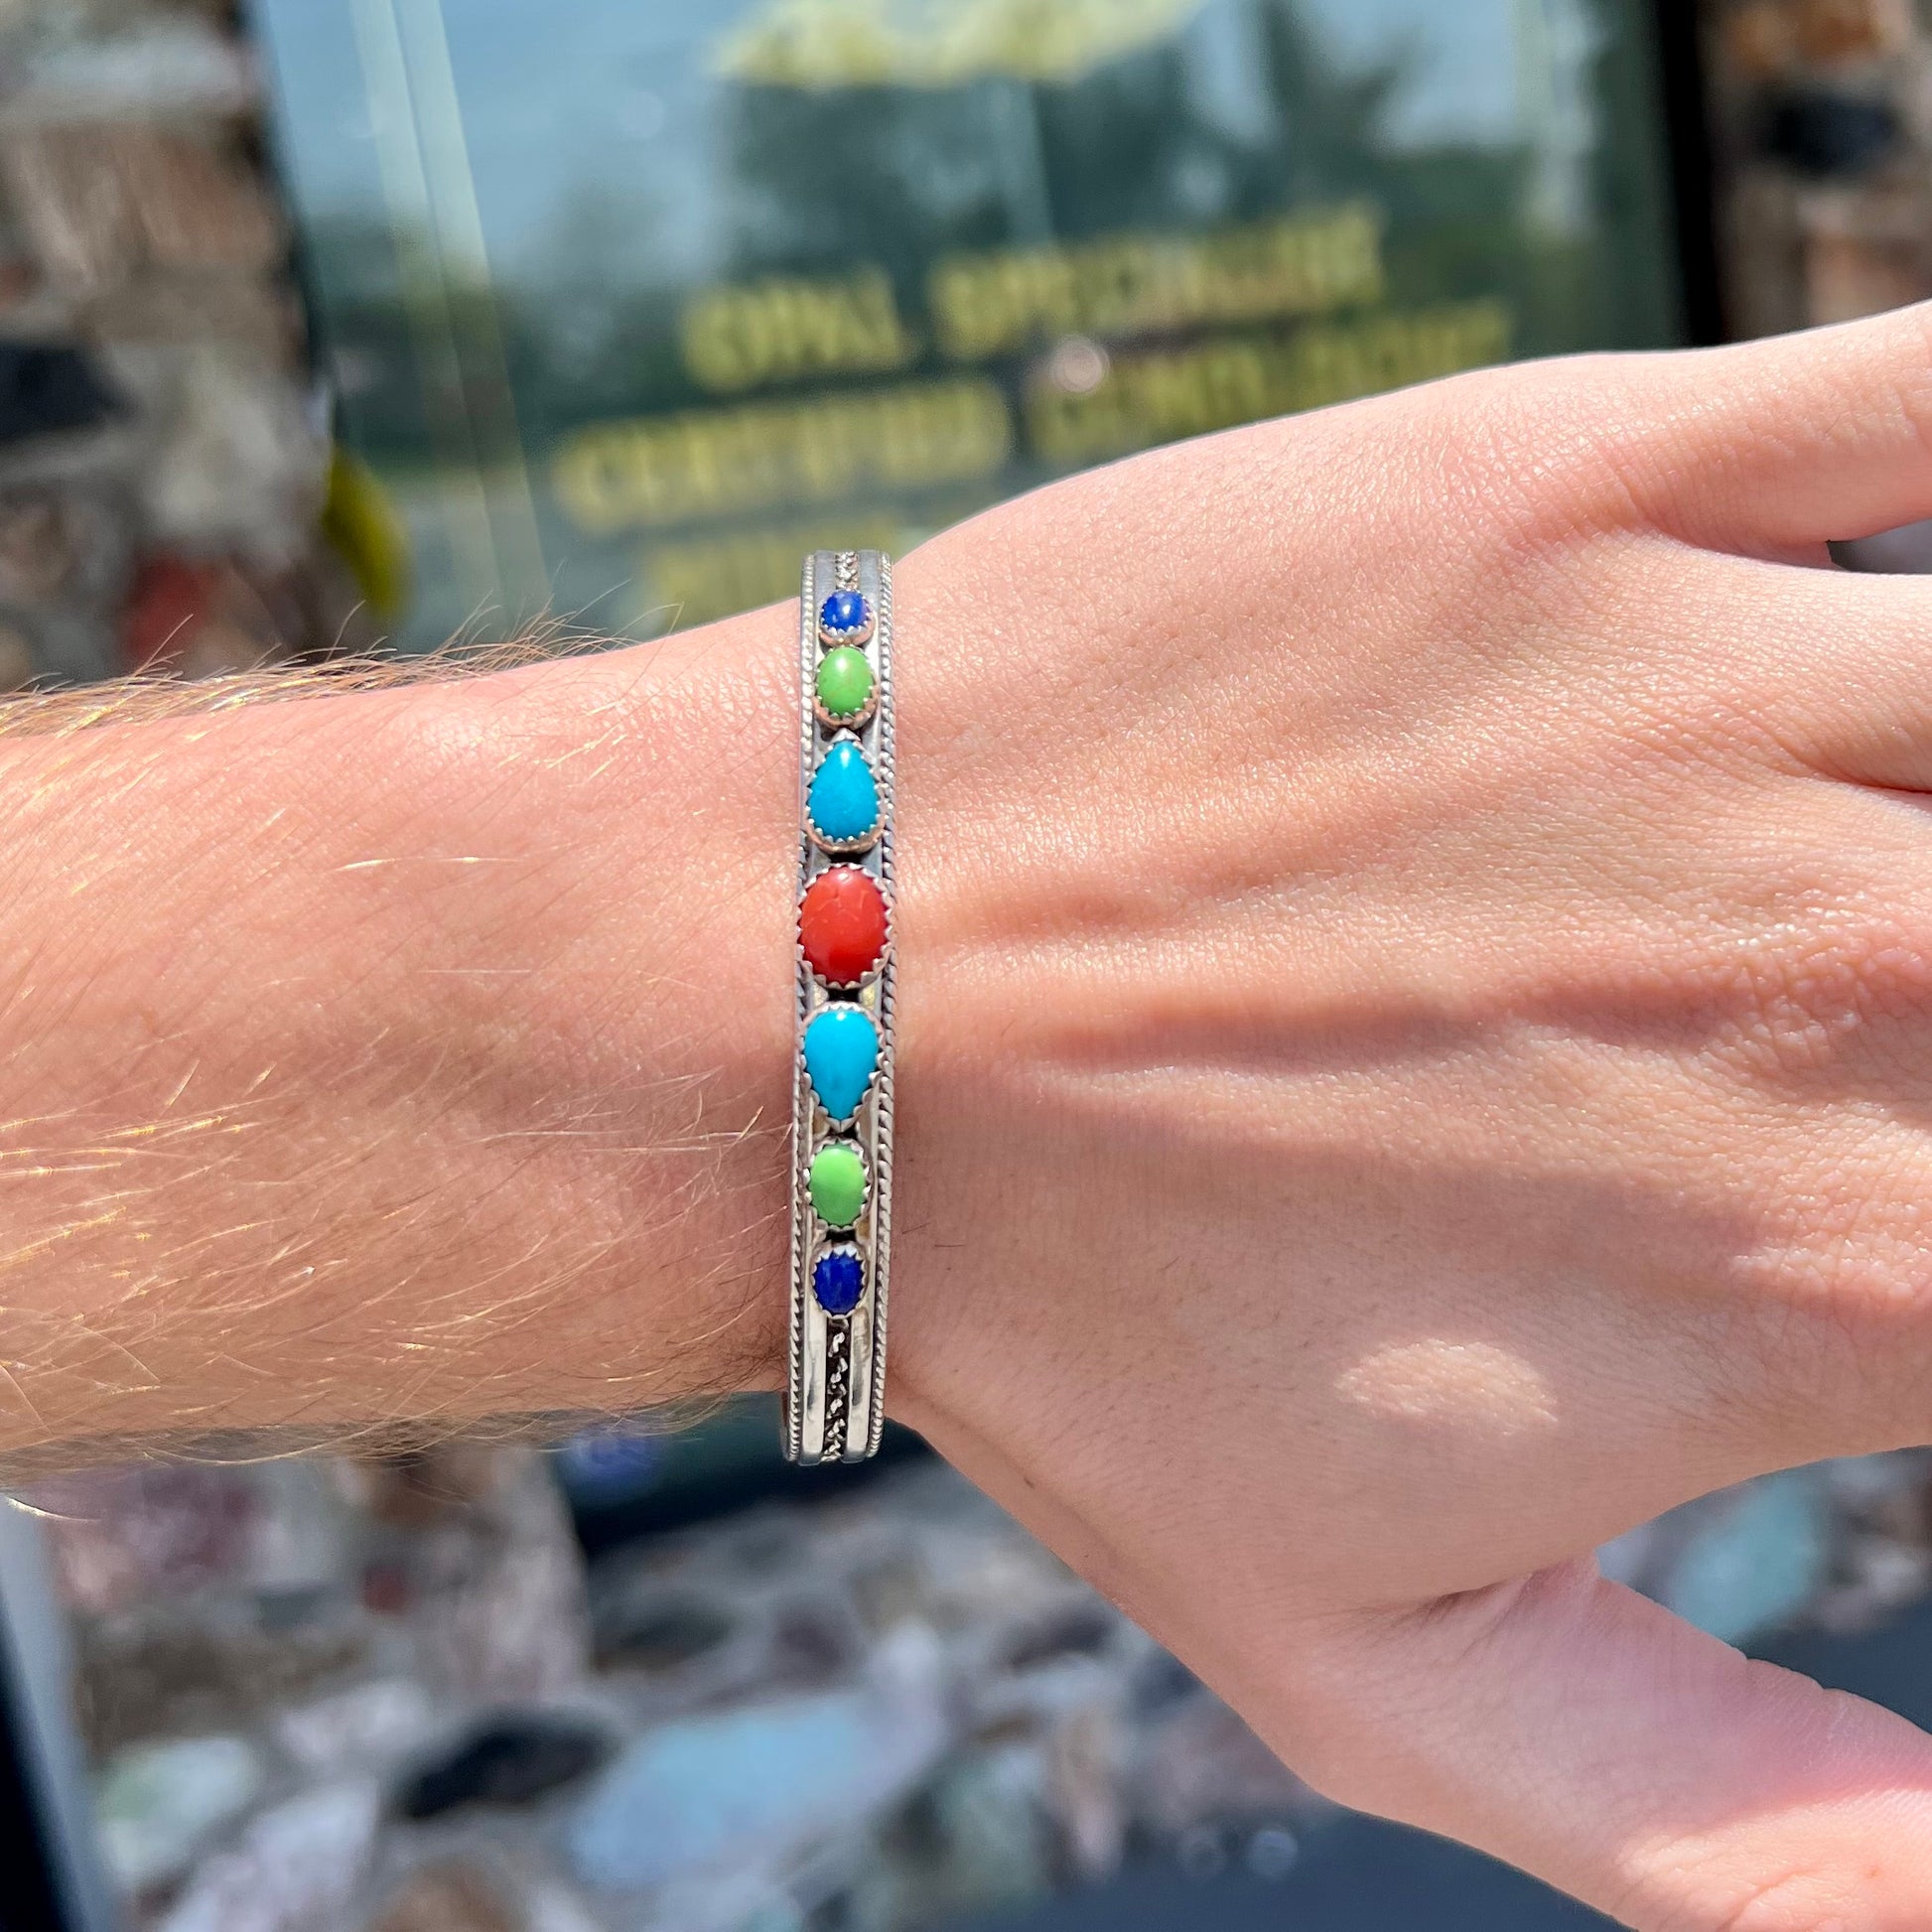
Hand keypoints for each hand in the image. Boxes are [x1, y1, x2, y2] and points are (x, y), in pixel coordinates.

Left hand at [883, 304, 1931, 1926]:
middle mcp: (1819, 961)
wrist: (777, 1003)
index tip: (1884, 1201)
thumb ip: (1742, 1842)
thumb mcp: (1389, 1684)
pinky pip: (1912, 390)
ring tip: (1841, 875)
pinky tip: (1878, 572)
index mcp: (1824, 1265)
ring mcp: (1699, 687)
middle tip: (1843, 1024)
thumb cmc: (1056, 1341)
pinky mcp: (1557, 485)